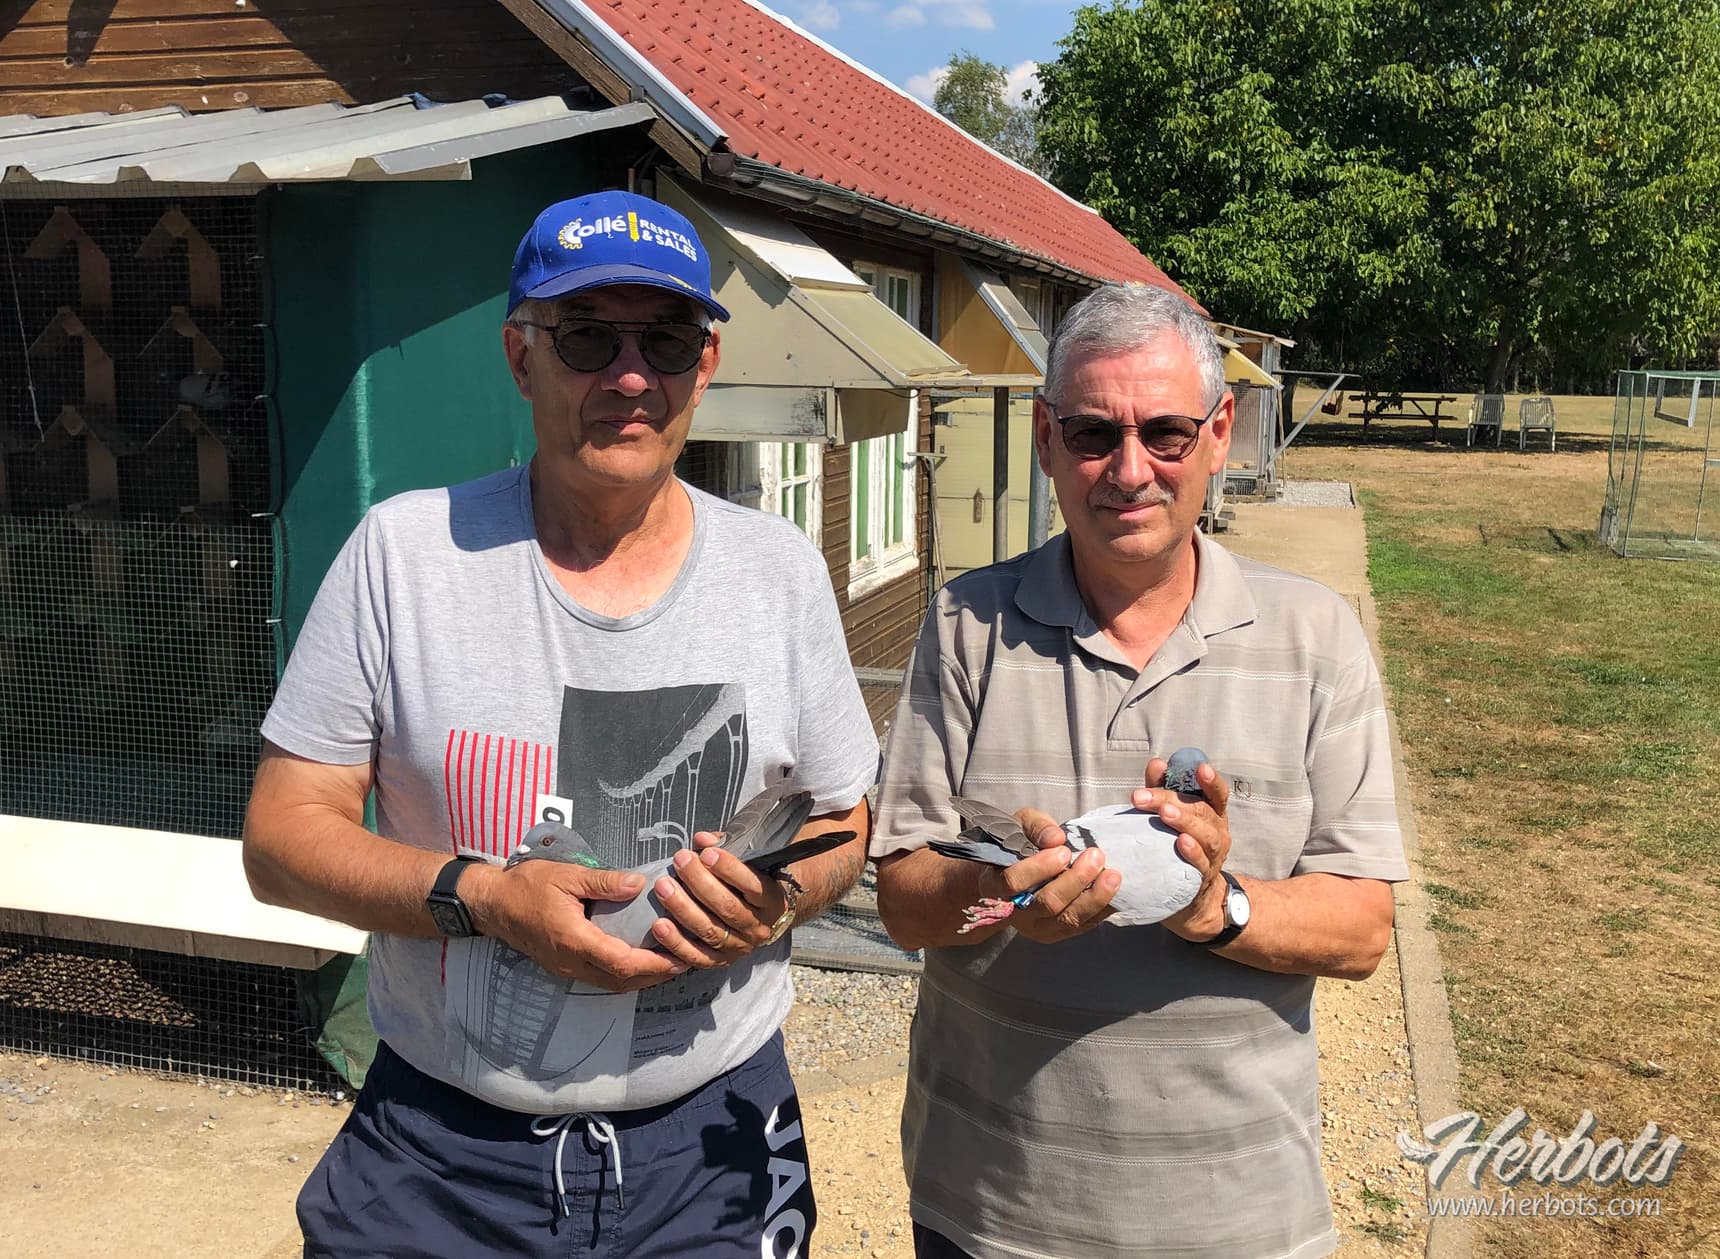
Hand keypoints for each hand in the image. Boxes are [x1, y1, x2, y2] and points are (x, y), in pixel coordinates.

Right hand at [462, 861, 688, 991]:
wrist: (492, 903)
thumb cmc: (526, 885)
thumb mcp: (566, 875)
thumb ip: (604, 882)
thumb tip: (638, 883)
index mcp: (573, 939)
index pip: (620, 962)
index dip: (652, 964)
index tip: (678, 958)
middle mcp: (570, 962)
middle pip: (620, 980)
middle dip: (654, 976)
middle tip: (683, 962)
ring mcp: (565, 968)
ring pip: (610, 983)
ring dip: (640, 978)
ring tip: (667, 963)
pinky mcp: (562, 966)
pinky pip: (598, 978)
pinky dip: (623, 974)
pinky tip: (637, 960)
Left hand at [647, 833, 790, 968]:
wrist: (765, 919)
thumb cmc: (751, 883)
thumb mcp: (749, 863)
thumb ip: (726, 850)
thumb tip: (702, 839)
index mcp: (771, 900)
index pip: (752, 885)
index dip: (729, 869)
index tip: (706, 853)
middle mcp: (758, 927)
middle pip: (727, 907)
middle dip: (700, 882)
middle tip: (680, 861)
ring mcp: (739, 947)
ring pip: (710, 930)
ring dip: (683, 908)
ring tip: (663, 887)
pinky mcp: (720, 962)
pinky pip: (696, 956)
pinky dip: (676, 943)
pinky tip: (659, 926)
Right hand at [984, 807, 1119, 942]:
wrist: (1009, 875)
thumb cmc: (1014, 847)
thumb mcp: (1018, 826)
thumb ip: (1035, 827)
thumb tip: (1056, 838)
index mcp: (994, 884)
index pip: (1013, 882)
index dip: (1039, 868)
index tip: (1063, 851)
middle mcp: (1014, 912)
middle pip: (1047, 903)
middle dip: (1076, 880)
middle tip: (1096, 856)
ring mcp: (1036, 927)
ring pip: (1067, 919)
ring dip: (1094, 897)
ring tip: (1112, 875)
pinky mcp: (1056, 934)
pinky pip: (1082, 926)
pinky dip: (1101, 910)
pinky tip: (1114, 892)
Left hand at [1133, 756, 1231, 941]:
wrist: (1192, 899)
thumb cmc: (1177, 847)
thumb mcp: (1172, 816)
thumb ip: (1164, 790)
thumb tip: (1157, 764)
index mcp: (1212, 814)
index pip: (1217, 794)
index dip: (1211, 781)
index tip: (1201, 767)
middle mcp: (1218, 832)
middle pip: (1201, 811)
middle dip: (1170, 799)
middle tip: (1142, 796)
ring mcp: (1214, 857)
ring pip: (1206, 836)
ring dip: (1185, 822)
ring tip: (1165, 813)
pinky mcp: (1203, 878)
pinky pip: (1201, 864)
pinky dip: (1192, 852)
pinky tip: (1180, 843)